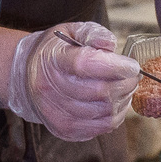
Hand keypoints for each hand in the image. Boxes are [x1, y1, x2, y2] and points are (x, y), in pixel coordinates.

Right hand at [6, 23, 141, 141]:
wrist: (28, 77)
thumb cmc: (55, 52)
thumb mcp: (71, 32)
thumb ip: (93, 34)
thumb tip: (111, 45)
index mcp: (53, 60)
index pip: (86, 64)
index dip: (115, 66)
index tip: (132, 65)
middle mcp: (50, 89)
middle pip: (99, 91)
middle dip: (125, 84)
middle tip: (132, 76)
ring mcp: (56, 113)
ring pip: (104, 113)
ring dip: (123, 101)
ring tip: (124, 89)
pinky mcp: (64, 129)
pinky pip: (100, 128)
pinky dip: (115, 116)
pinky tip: (115, 103)